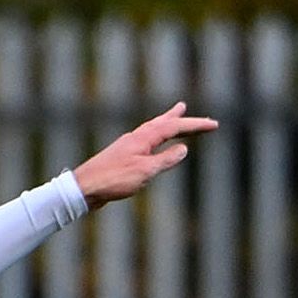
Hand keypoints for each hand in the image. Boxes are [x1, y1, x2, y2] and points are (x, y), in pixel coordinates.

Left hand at [73, 102, 218, 206]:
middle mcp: (136, 137)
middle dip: (180, 118)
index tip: (214, 125)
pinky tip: (153, 142)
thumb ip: (166, 159)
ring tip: (176, 113)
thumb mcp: (145, 171)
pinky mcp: (121, 156)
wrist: (83, 188)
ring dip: (166, 121)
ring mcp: (128, 145)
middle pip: (162, 123)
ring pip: (152, 129)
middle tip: (190, 108)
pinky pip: (145, 140)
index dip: (196, 125)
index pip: (175, 127)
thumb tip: (183, 149)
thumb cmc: (113, 180)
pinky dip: (155, 136)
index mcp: (144, 138)